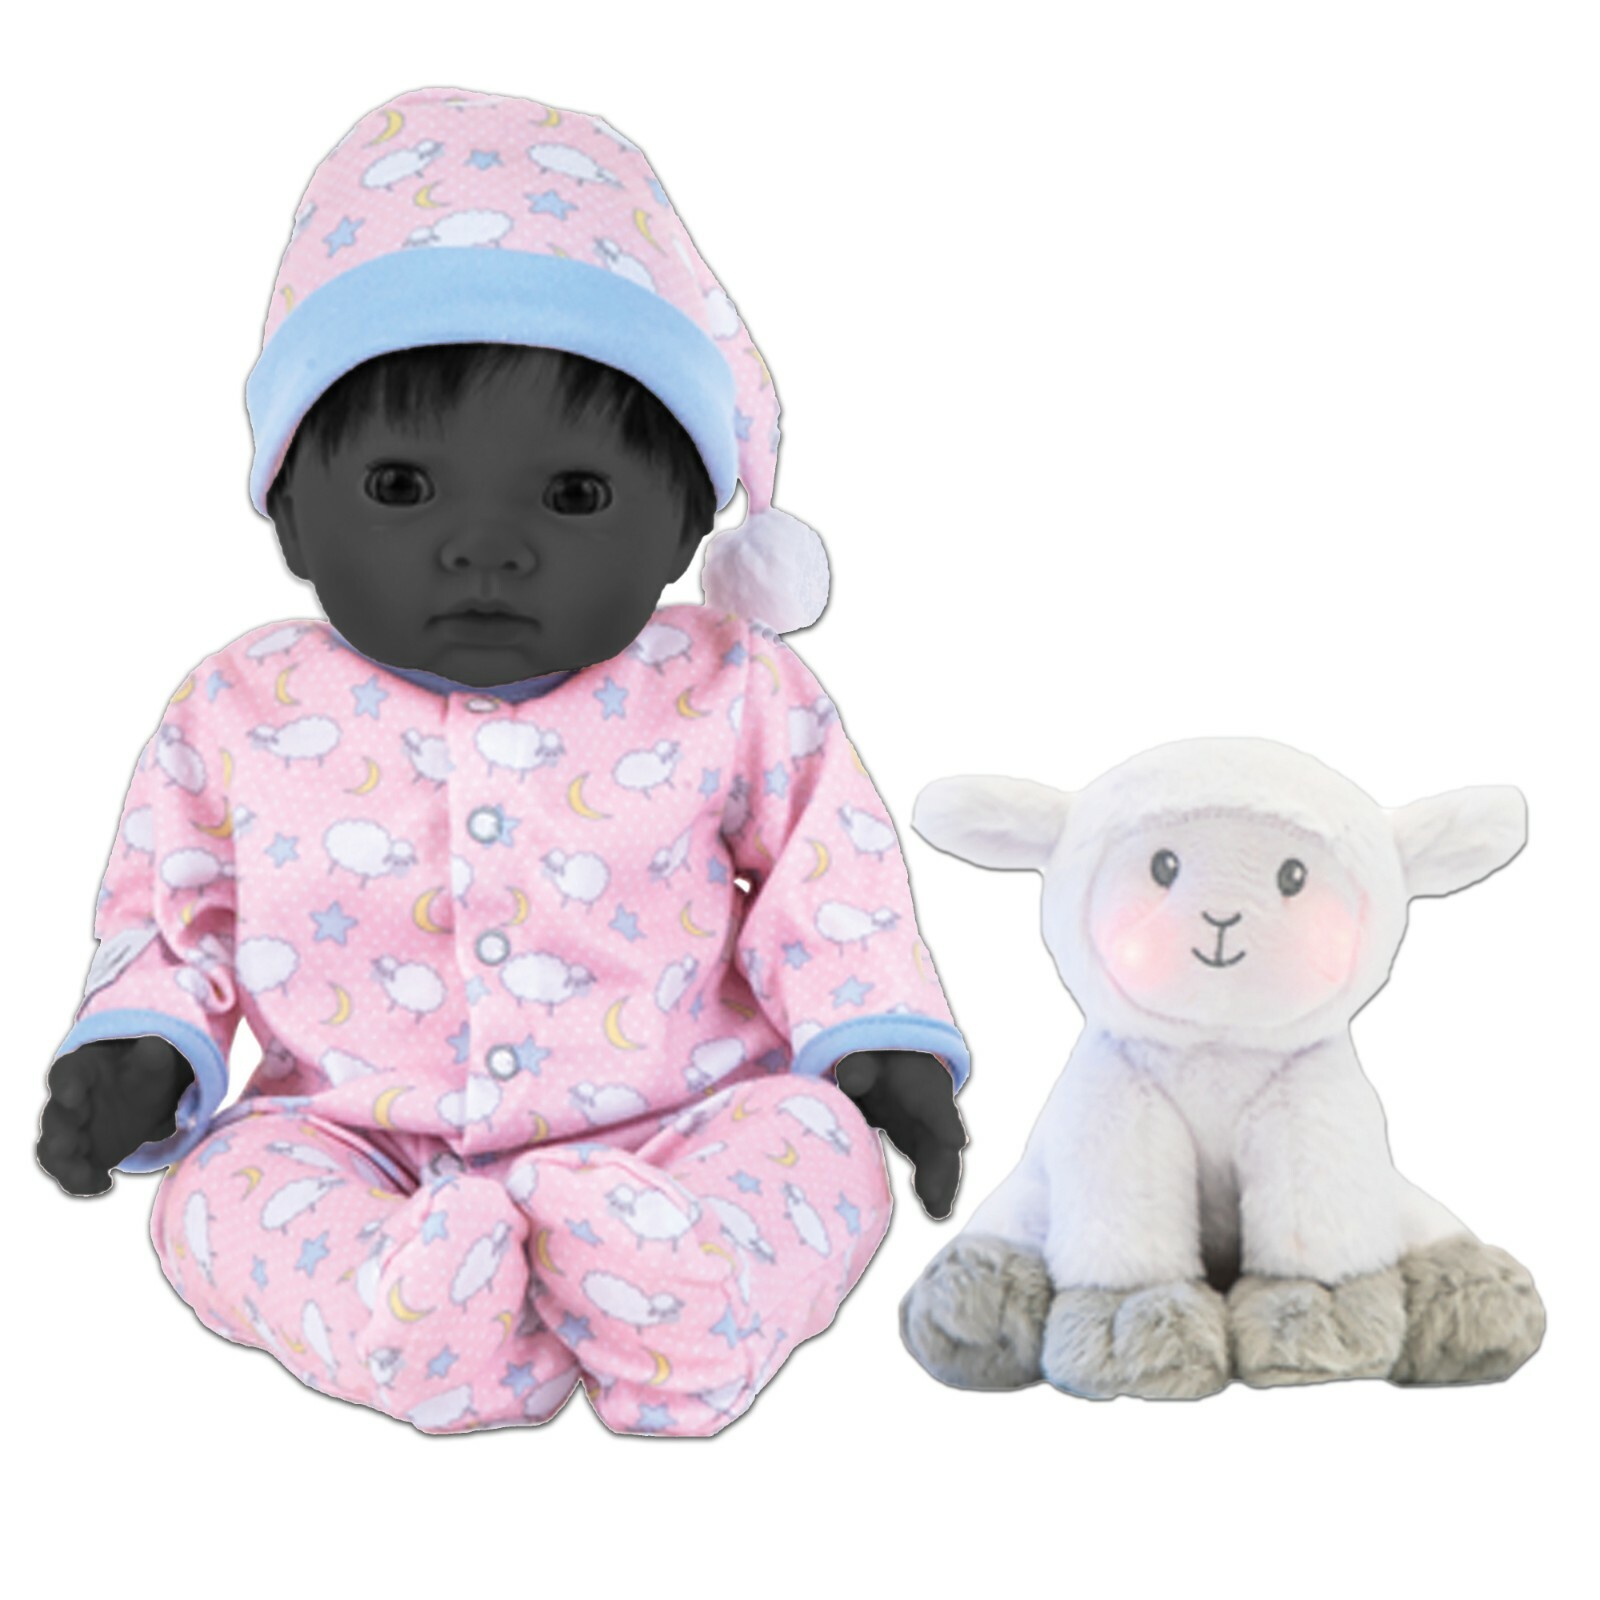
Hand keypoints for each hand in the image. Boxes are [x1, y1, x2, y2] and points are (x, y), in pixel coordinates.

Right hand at [37, 1038, 194, 1195]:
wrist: (149, 1097)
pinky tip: (104, 1183)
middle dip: (59, 1131)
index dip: (66, 1085)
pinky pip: (71, 1172)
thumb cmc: (144, 1072)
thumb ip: (152, 1057)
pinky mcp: (82, 1156)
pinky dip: (81, 1181)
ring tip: (87, 1175)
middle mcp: (69, 1103)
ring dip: (65, 1164)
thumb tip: (156, 1046)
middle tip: (68, 1143)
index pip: (66, 1074)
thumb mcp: (154, 1062)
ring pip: (54, 1150)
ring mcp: (72, 1132)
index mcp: (83, 1070)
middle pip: (55, 1117)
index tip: (72, 1095)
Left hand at [835, 1050, 965, 1217]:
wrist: (893, 1059)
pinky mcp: (922, 1142)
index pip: (931, 1100)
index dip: (942, 1120)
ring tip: (938, 1212)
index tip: (954, 1141)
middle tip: (934, 1195)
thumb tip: (851, 1076)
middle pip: (942, 1137)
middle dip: (941, 1165)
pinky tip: (936, 1210)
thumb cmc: (875, 1059)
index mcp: (918, 1081)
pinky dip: (936, 1186)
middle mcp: (932, 1104)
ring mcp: (930, 1125)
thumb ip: (859, 1068)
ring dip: (942, 1182)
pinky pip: (934, 1165)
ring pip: (942, 1155)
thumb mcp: (863, 1058)